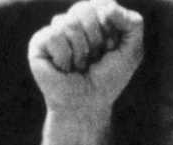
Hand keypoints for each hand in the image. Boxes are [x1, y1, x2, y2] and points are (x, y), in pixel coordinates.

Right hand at [28, 2, 142, 113]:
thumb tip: (107, 7)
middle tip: (93, 59)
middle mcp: (74, 19)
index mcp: (94, 18)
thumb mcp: (132, 52)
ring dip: (81, 52)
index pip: (102, 4)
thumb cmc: (108, 80)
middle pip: (85, 9)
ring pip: (70, 23)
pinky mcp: (39, 41)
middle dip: (95, 39)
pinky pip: (55, 36)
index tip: (110, 49)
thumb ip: (133, 23)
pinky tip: (64, 69)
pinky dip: (65, 57)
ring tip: (78, 66)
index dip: (110, 29)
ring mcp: (56, 29)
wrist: (87, 106)